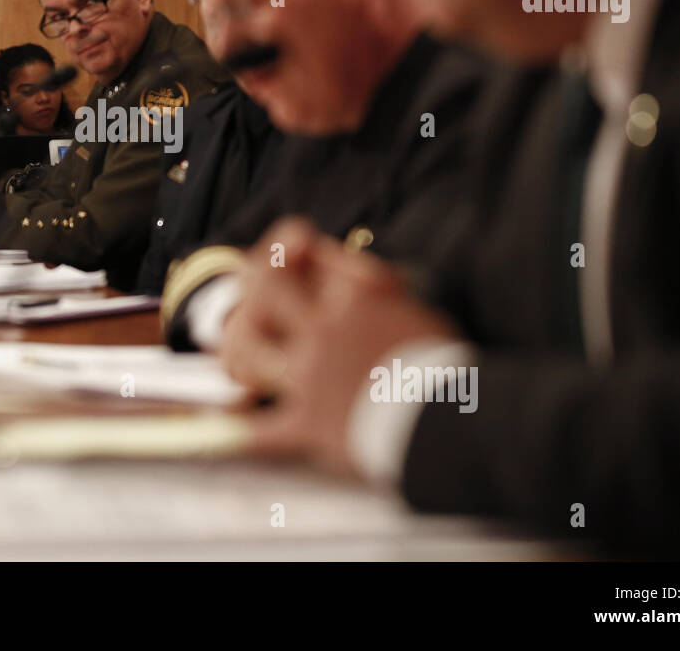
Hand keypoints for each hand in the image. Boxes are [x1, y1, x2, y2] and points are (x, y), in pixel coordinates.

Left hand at [221, 217, 459, 475]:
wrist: (458, 420)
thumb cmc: (445, 364)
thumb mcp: (414, 305)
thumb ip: (371, 285)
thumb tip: (341, 273)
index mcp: (356, 292)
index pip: (299, 248)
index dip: (285, 247)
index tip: (282, 252)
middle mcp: (325, 326)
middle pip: (263, 287)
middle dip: (252, 286)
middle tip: (250, 296)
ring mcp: (311, 374)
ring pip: (247, 348)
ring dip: (237, 351)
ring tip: (238, 359)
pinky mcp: (308, 423)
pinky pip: (258, 430)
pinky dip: (235, 432)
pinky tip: (221, 427)